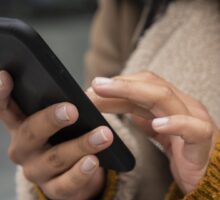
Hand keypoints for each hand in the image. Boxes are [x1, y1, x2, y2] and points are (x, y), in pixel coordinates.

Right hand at [0, 71, 113, 199]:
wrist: (73, 172)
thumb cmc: (63, 136)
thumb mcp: (56, 118)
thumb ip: (61, 102)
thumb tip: (85, 90)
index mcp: (19, 124)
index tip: (6, 75)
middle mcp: (21, 148)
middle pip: (29, 132)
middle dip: (50, 120)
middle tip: (72, 110)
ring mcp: (35, 171)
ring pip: (54, 158)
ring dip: (80, 145)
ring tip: (103, 135)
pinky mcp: (53, 190)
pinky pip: (66, 183)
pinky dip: (81, 171)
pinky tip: (93, 161)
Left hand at [87, 71, 218, 193]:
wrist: (209, 176)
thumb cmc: (182, 150)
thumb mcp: (155, 129)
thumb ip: (139, 113)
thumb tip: (114, 101)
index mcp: (170, 102)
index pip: (142, 84)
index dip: (117, 85)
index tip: (92, 89)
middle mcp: (182, 104)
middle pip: (150, 85)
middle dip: (120, 83)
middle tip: (95, 84)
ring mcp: (195, 119)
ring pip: (166, 98)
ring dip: (133, 92)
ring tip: (108, 92)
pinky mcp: (203, 141)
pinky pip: (193, 129)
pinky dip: (175, 123)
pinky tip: (156, 125)